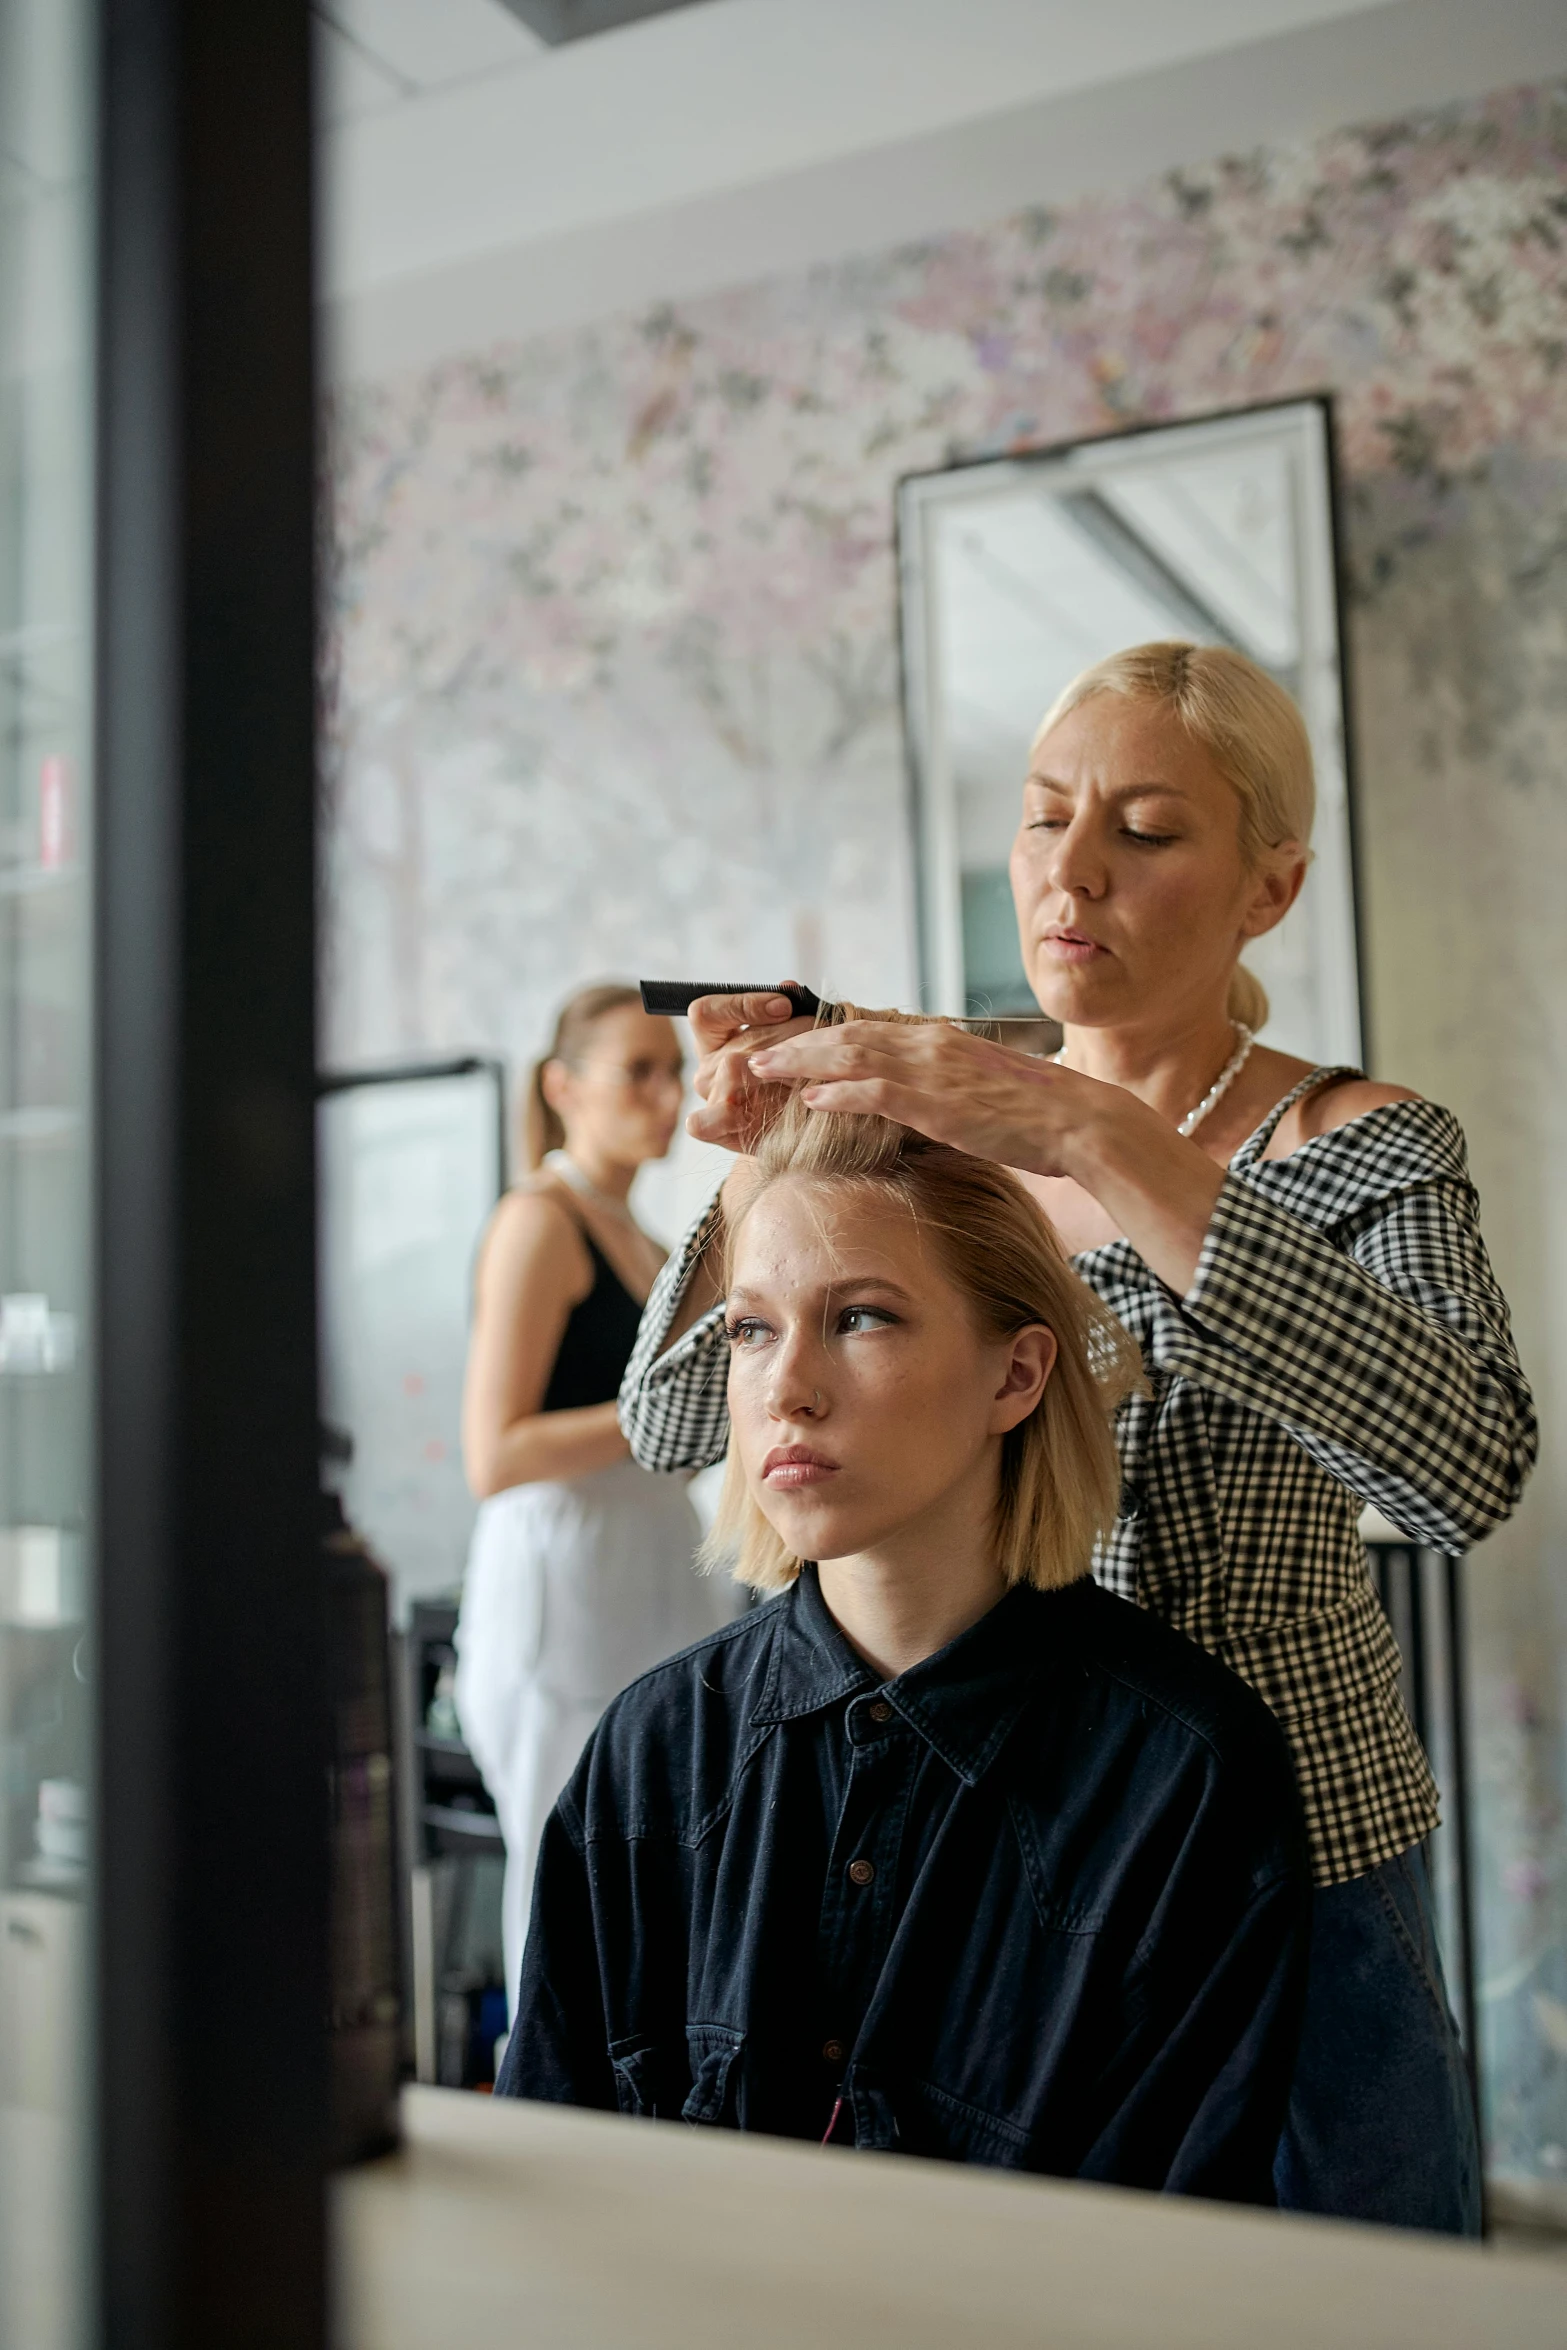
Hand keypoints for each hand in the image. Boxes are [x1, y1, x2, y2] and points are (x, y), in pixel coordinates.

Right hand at [685, 989, 819, 1153]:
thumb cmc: (800, 1074)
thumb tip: (789, 989)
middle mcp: (709, 1068)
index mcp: (715, 1038)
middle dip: (784, 1040)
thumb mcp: (795, 1035)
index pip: (706, 1012)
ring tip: (811, 1073)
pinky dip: (728, 1116)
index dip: (744, 1005)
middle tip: (819, 1039)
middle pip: (736, 1045)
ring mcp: (711, 1098)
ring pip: (731, 1074)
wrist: (807, 1125)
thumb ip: (788, 1014)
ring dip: (777, 1071)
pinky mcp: (717, 1129)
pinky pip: (702, 1123)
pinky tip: (765, 1108)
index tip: (785, 1006)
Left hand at [745, 1018, 1117, 1177]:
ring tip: (765, 1071)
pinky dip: (839, 1092)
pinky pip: (878, 1092)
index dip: (822, 1038)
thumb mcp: (978, 1091)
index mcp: (940, 1041)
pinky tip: (811, 1099)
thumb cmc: (1034, 1115)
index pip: (868, 1030)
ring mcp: (934, 1071)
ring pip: (852, 1057)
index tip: (789, 1047)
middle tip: (757, 1055)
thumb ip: (940, 1088)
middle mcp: (931, 1046)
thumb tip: (909, 1102)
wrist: (1077, 1120)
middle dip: (797, 1045)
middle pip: (848, 1036)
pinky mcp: (939, 1102)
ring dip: (803, 1063)